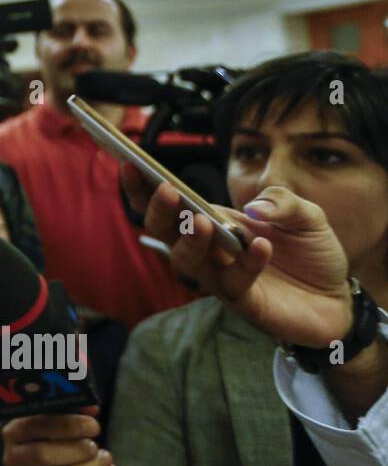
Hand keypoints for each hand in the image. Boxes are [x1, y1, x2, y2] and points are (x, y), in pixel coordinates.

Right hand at [0, 405, 114, 465]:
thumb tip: (92, 406)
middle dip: (78, 449)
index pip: (34, 425)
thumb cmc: (50, 442)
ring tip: (106, 458)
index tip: (93, 425)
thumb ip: (71, 410)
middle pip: (44, 455)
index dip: (66, 424)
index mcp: (12, 432)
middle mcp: (13, 459)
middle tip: (95, 446)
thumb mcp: (55, 423)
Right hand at [119, 164, 353, 347]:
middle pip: (165, 232)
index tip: (129, 164)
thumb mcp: (306, 214)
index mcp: (214, 220)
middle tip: (166, 191)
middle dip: (159, 211)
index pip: (171, 204)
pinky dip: (246, 263)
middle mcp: (208, 249)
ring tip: (203, 222)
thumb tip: (251, 208)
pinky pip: (234, 282)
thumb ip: (281, 200)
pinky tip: (261, 247)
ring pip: (187, 262)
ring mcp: (221, 276)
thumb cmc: (311, 252)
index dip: (144, 188)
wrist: (336, 298)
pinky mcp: (243, 301)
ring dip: (190, 241)